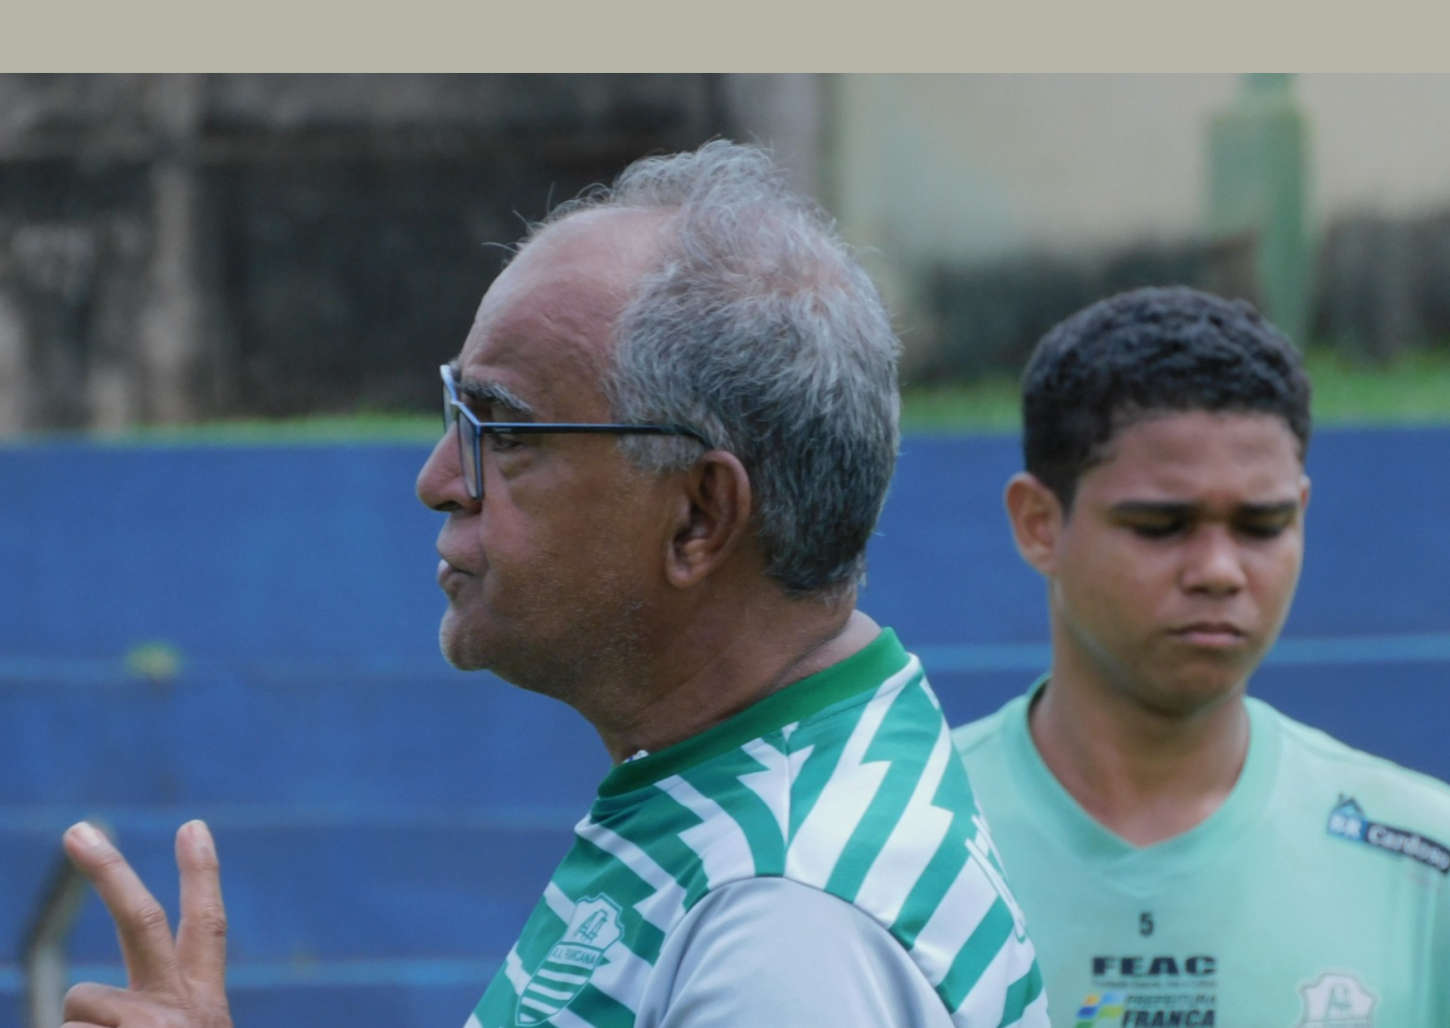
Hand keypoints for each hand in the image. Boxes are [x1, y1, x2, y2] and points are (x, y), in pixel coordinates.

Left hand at [60, 820, 232, 1027]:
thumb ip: (149, 1019)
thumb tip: (85, 1010)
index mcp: (204, 1006)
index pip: (207, 928)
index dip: (201, 875)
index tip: (193, 827)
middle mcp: (182, 1008)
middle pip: (143, 921)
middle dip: (110, 872)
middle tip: (76, 830)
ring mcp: (148, 1025)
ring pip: (80, 1002)